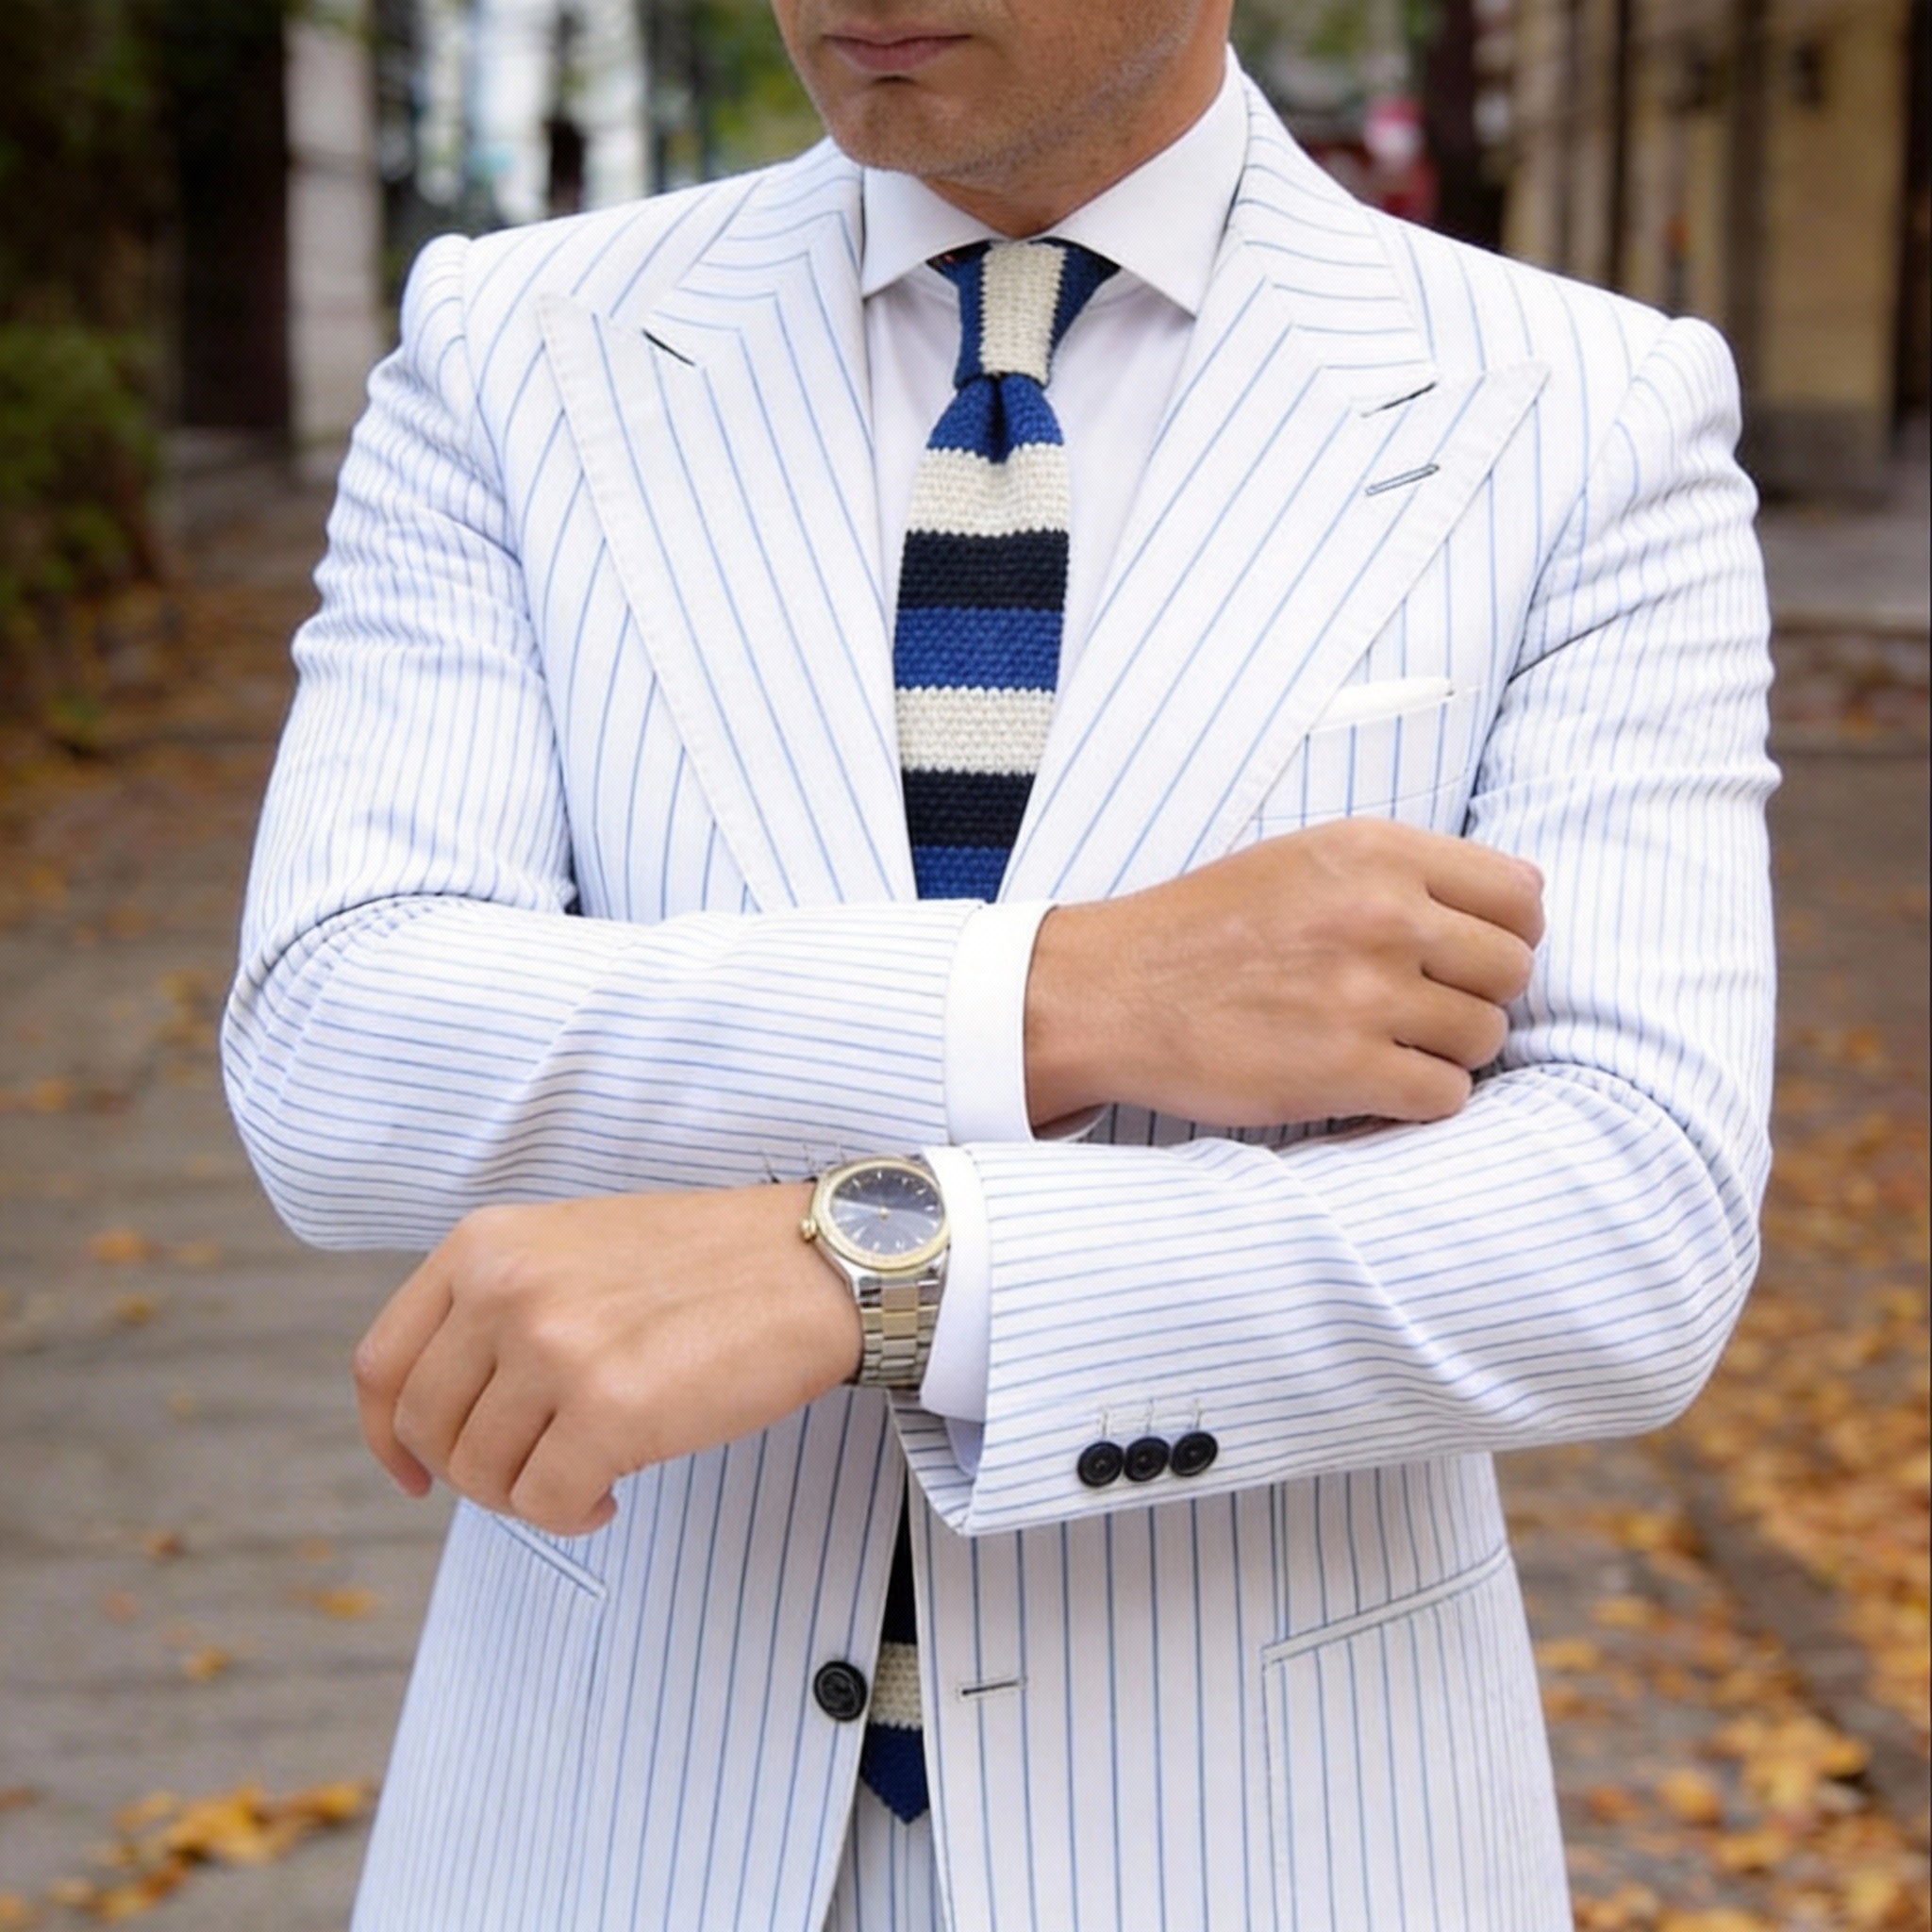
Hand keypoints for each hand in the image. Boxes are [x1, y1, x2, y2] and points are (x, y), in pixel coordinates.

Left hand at [351, 1183, 860, 1536]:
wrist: (814, 1263)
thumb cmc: (707, 1265)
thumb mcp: (574, 1248)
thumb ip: (501, 1304)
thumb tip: (445, 1416)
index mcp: (488, 1243)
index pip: (384, 1363)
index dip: (386, 1436)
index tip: (413, 1472)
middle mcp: (506, 1287)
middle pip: (428, 1429)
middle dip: (473, 1474)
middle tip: (535, 1475)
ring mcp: (555, 1345)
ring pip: (481, 1475)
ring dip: (529, 1495)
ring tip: (588, 1474)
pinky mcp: (609, 1407)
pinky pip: (545, 1503)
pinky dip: (572, 1515)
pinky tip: (611, 1495)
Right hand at [1024, 818, 1544, 1129]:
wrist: (1112, 992)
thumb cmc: (1206, 929)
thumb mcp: (1304, 858)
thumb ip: (1405, 871)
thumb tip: (1523, 902)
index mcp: (1376, 852)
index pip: (1522, 894)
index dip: (1507, 933)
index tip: (1466, 956)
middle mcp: (1381, 915)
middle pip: (1512, 969)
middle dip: (1478, 995)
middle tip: (1423, 1008)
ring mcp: (1366, 995)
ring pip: (1484, 1038)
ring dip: (1447, 1052)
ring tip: (1388, 1046)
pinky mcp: (1345, 1070)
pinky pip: (1445, 1096)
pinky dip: (1418, 1099)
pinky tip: (1370, 1084)